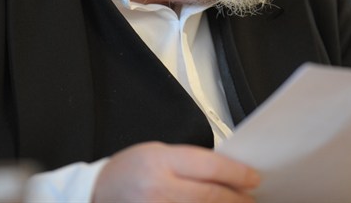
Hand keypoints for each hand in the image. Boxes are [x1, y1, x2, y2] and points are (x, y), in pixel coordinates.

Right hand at [92, 141, 259, 201]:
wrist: (97, 192)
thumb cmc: (128, 170)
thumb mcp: (159, 152)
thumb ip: (191, 162)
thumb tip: (226, 173)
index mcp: (161, 161)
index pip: (210, 167)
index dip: (237, 174)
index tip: (253, 178)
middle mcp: (159, 189)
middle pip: (210, 195)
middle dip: (237, 198)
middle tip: (251, 198)